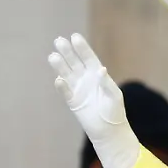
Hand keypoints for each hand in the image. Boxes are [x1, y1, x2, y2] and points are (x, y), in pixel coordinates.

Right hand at [47, 33, 139, 167]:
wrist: (108, 130)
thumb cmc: (114, 111)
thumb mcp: (114, 96)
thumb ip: (106, 83)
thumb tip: (100, 69)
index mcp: (97, 74)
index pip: (88, 57)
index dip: (81, 47)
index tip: (74, 37)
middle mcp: (86, 78)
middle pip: (74, 62)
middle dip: (67, 51)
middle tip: (58, 41)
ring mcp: (78, 89)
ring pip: (66, 73)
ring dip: (60, 65)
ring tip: (52, 56)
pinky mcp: (73, 101)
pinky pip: (65, 91)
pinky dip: (62, 86)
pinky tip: (58, 79)